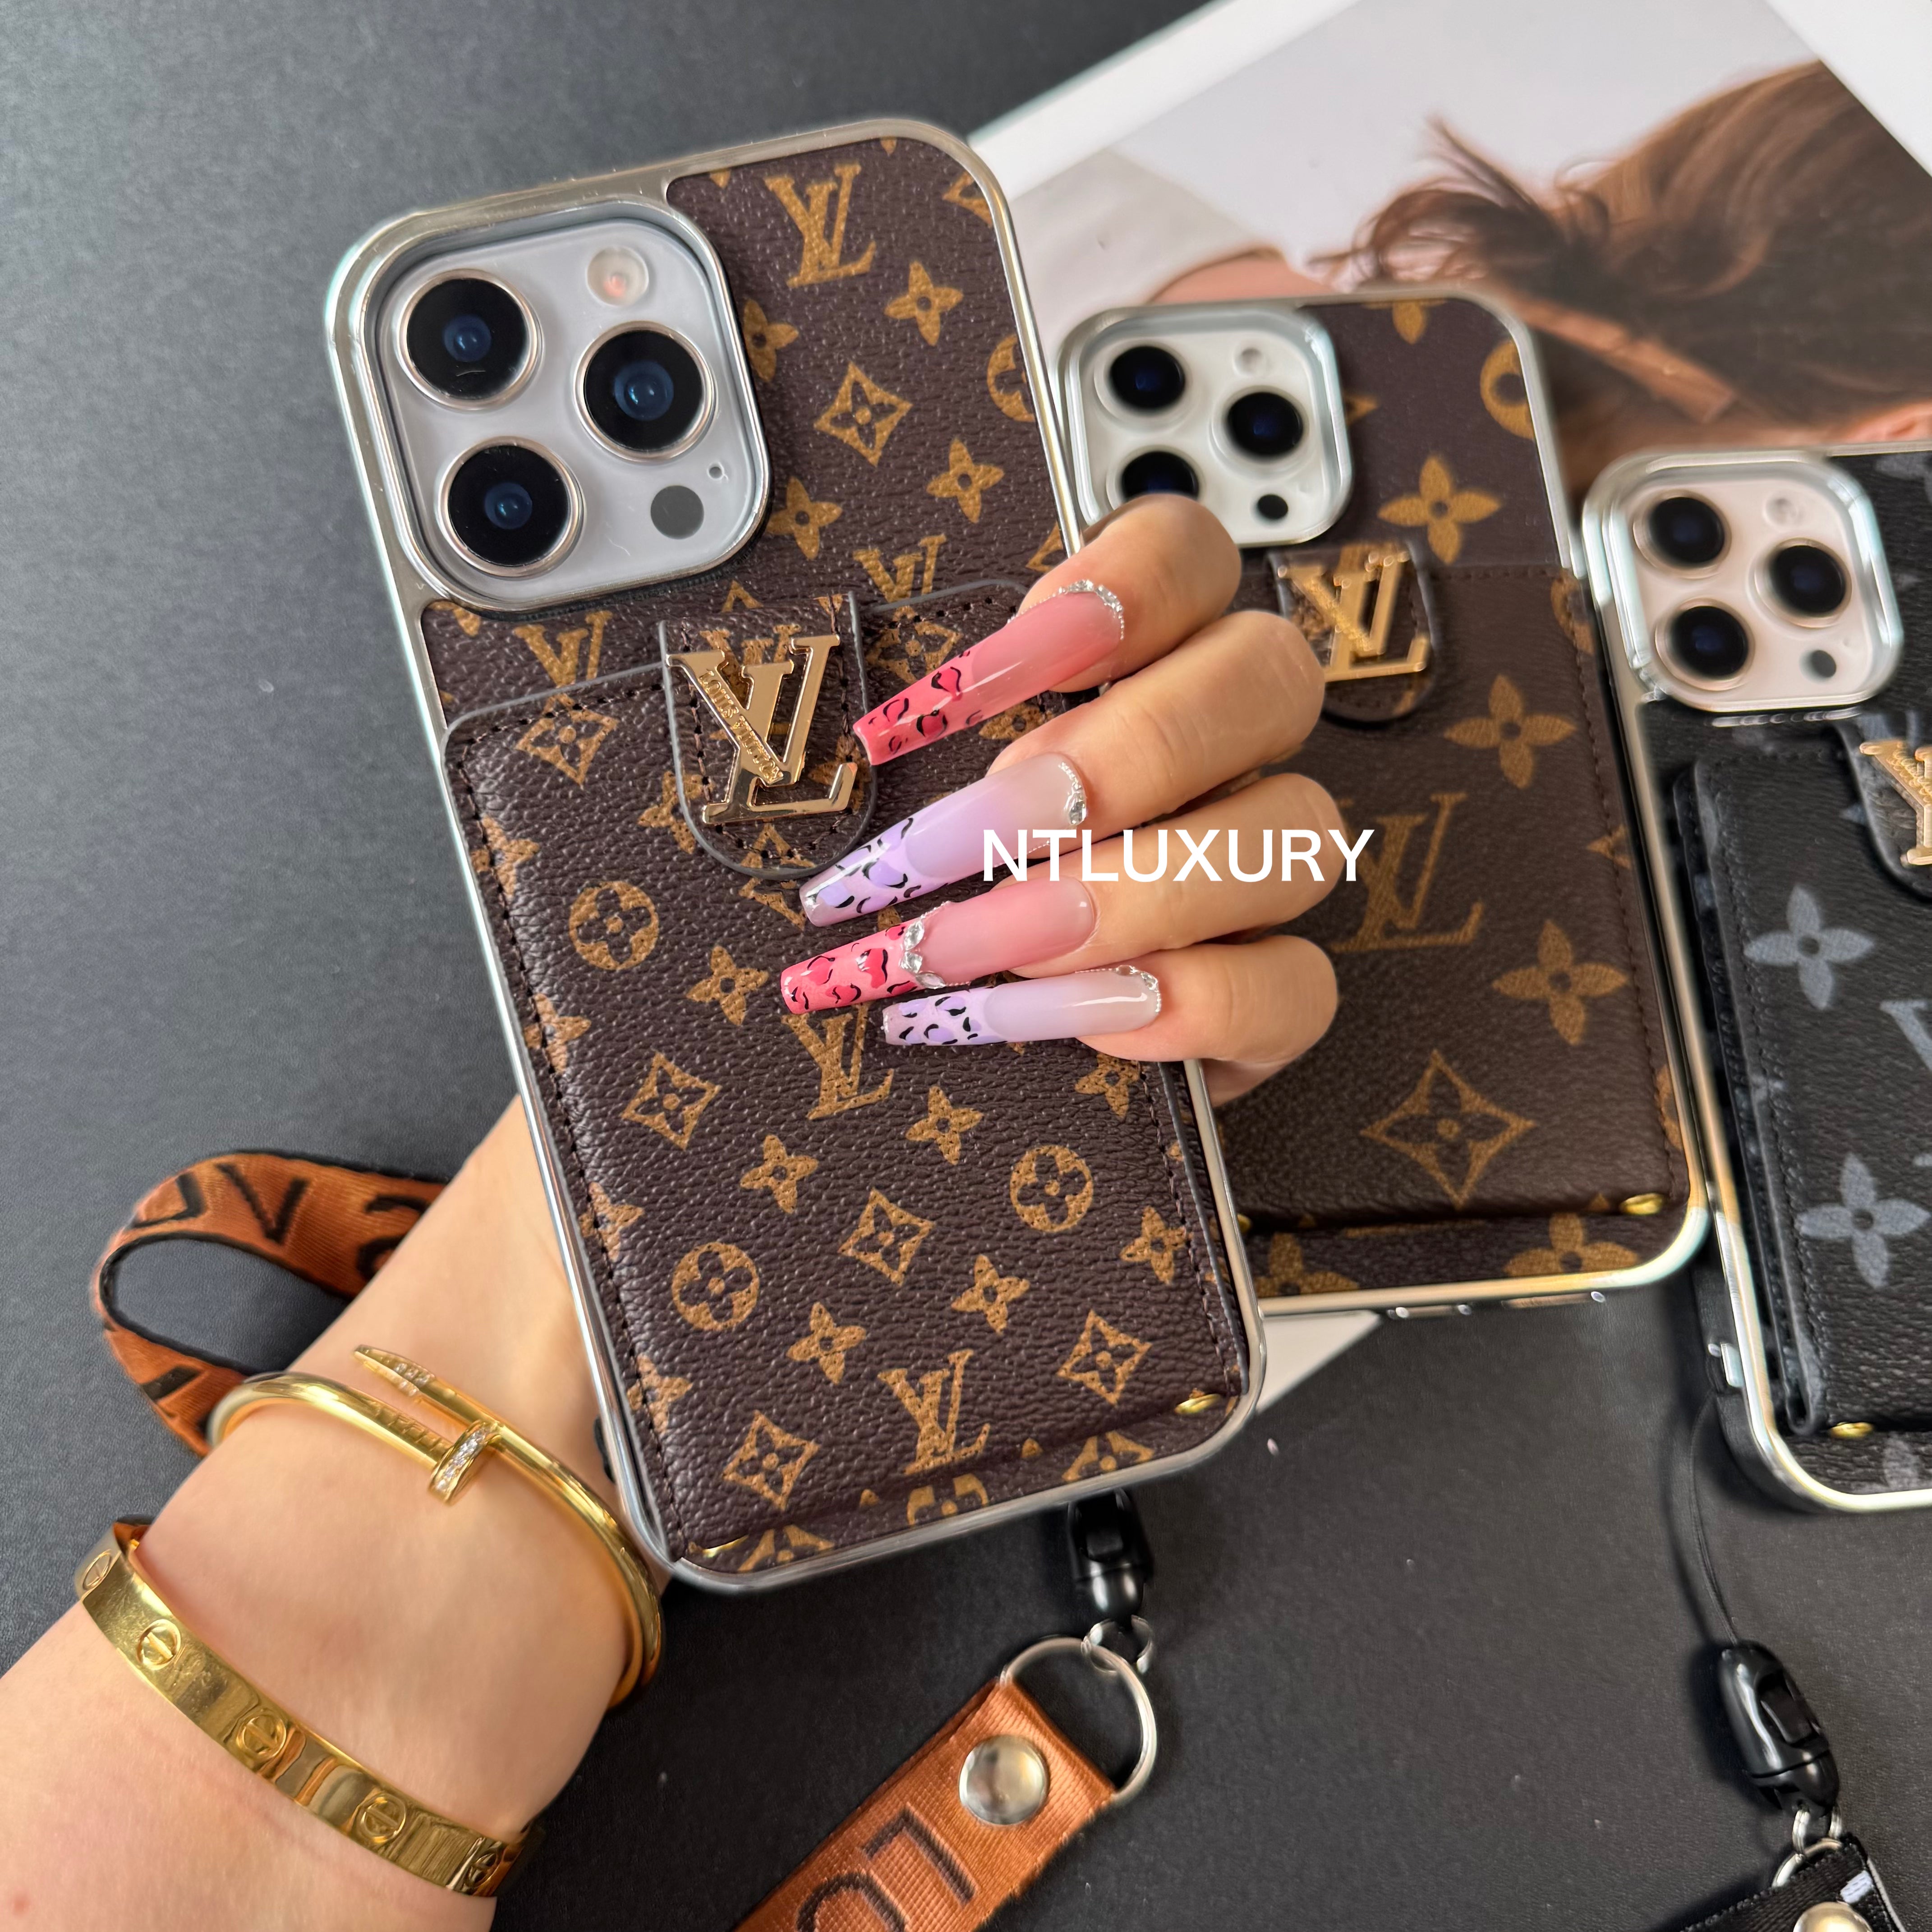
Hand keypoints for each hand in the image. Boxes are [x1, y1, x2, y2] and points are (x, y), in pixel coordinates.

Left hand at [781, 494, 1341, 1103]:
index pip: (1193, 554)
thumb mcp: (937, 802)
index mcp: (1160, 661)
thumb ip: (940, 752)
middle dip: (1118, 756)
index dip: (1116, 587)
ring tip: (995, 943)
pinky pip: (1293, 983)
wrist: (1015, 1044)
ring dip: (1132, 891)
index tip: (994, 667)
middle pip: (1264, 679)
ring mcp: (1276, 866)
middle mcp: (1238, 747)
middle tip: (979, 832)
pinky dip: (1189, 1002)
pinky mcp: (1283, 990)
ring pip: (1294, 830)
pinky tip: (1083, 1016)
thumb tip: (881, 748)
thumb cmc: (962, 897)